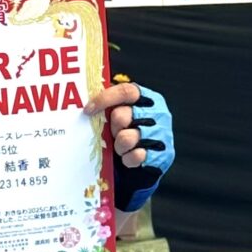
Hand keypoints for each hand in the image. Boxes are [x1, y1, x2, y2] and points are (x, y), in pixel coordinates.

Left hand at [85, 82, 174, 211]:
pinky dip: (128, 159)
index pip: (125, 91)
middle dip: (112, 128)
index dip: (105, 99)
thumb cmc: (131, 131)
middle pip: (121, 115)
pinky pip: (136, 155)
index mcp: (147, 98)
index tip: (88, 110)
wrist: (149, 159)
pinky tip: (129, 157)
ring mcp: (162, 133)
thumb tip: (88, 104)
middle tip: (113, 133)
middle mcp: (158, 112)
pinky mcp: (163, 153)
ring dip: (119, 145)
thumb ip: (112, 106)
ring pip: (126, 137)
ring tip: (121, 147)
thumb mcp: (123, 114)